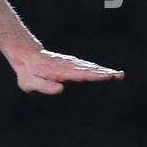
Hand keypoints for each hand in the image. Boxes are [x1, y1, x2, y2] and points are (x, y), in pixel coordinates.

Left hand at [10, 47, 124, 94]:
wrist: (27, 57)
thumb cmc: (28, 74)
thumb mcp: (30, 83)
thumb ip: (44, 87)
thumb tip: (61, 90)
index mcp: (59, 72)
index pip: (79, 74)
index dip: (93, 76)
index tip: (106, 76)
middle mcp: (68, 66)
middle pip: (88, 70)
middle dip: (104, 73)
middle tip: (119, 76)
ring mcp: (71, 64)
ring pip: (90, 67)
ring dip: (104, 71)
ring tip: (118, 75)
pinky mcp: (72, 64)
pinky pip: (87, 66)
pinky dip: (98, 69)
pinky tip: (107, 72)